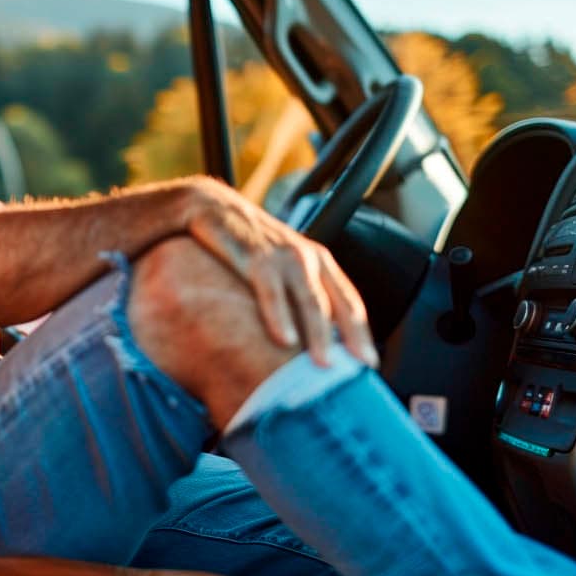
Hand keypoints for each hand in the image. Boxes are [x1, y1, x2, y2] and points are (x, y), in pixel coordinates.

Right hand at [184, 178, 377, 367]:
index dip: (361, 334)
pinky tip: (285, 340)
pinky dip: (279, 315)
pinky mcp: (254, 254)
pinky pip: (270, 290)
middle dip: (351, 339)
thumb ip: (293, 296)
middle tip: (356, 371)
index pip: (349, 302)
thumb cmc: (242, 243)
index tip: (368, 364)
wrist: (207, 204)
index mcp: (318, 262)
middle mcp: (307, 257)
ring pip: (310, 300)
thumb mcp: (276, 266)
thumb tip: (302, 343)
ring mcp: (282, 255)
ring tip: (324, 365)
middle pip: (337, 304)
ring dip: (319, 334)